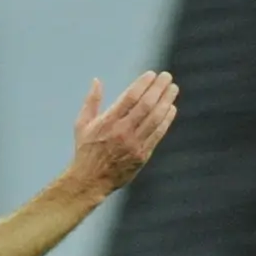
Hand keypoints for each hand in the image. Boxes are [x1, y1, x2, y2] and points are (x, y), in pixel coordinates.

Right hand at [68, 71, 179, 195]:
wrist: (91, 180)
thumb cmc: (86, 150)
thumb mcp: (82, 124)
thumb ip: (91, 101)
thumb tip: (97, 80)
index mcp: (108, 121)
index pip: (130, 97)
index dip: (144, 84)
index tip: (152, 74)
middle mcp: (122, 132)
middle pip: (146, 105)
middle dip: (159, 89)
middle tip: (167, 76)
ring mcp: (134, 144)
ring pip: (155, 119)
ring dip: (166, 101)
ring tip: (173, 89)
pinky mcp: (142, 155)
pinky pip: (158, 134)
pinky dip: (166, 120)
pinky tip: (171, 108)